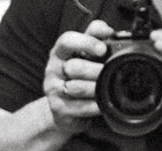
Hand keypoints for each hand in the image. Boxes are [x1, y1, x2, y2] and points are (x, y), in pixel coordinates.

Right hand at [44, 21, 110, 135]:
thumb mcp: (83, 54)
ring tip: (107, 87)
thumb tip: (108, 30)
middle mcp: (53, 70)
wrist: (63, 108)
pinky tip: (103, 103)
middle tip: (109, 73)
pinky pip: (80, 107)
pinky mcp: (59, 109)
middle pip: (74, 67)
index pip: (67, 41)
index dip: (86, 42)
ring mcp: (53, 90)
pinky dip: (95, 105)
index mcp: (59, 53)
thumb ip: (93, 37)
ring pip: (77, 87)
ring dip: (96, 87)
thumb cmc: (78, 76)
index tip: (103, 49)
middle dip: (96, 70)